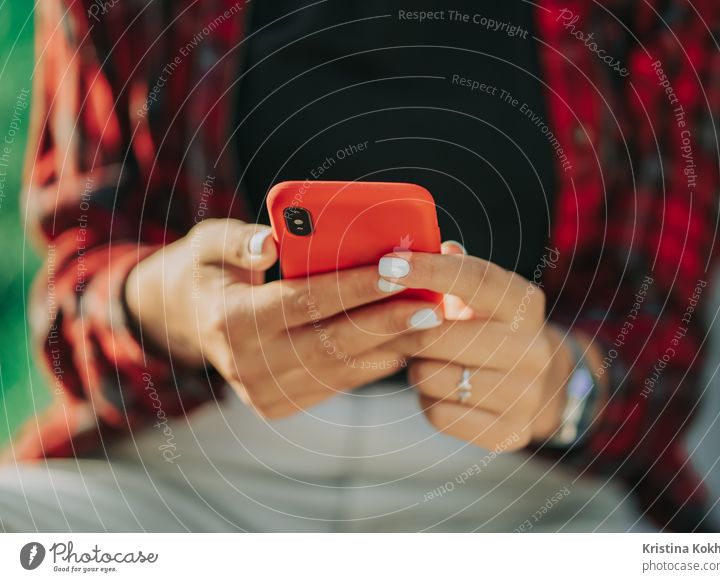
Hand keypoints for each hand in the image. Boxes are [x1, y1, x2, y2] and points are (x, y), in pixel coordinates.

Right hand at [124, 218, 443, 418]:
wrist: (188, 320)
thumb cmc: (209, 270)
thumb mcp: (209, 243)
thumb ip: (240, 241)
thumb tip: (271, 242)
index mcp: (231, 320)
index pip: (304, 302)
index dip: (353, 287)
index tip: (397, 271)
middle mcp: (247, 364)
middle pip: (332, 343)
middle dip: (387, 324)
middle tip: (432, 305)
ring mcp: (265, 391)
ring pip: (341, 370)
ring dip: (390, 347)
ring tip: (429, 323)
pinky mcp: (281, 404)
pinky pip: (338, 384)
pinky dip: (374, 364)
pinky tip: (405, 341)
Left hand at [382, 242, 600, 450]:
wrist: (545, 386)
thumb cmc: (495, 327)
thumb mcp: (487, 294)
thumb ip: (457, 270)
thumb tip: (436, 246)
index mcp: (525, 304)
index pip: (473, 280)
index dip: (427, 270)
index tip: (387, 264)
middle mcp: (533, 350)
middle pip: (439, 336)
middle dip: (403, 330)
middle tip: (389, 326)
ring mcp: (525, 396)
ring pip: (431, 378)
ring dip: (417, 368)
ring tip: (427, 361)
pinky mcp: (510, 434)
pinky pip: (439, 415)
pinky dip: (428, 401)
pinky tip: (441, 390)